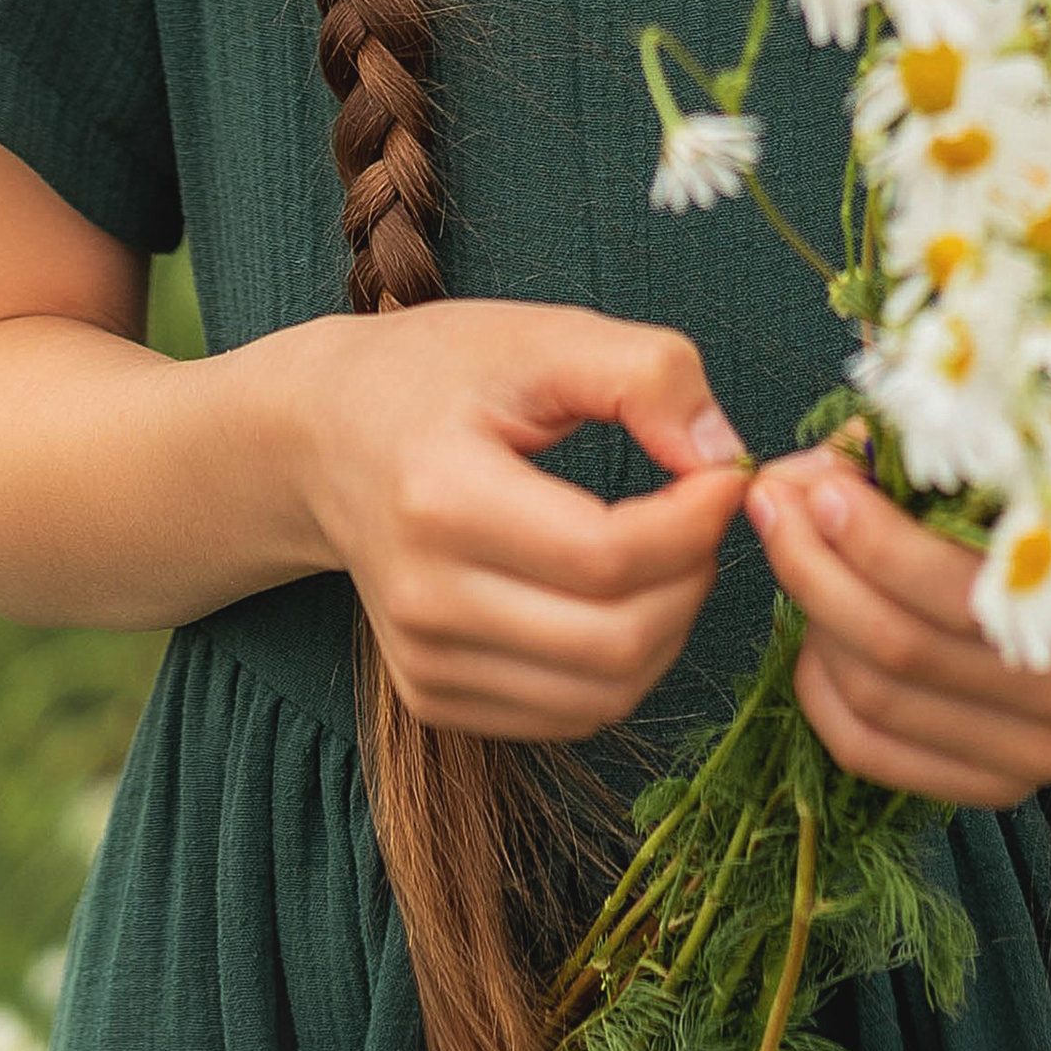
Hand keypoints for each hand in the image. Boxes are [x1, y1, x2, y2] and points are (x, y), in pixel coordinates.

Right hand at [289, 299, 752, 741]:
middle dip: (693, 578)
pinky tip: (623, 593)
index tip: (727, 475)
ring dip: (669, 627)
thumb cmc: (437, 374)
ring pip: (604, 695)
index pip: (606, 556)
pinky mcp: (433, 698)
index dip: (695, 523)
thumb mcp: (540, 335)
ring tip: (671, 550)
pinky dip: (623, 665)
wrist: (323, 437)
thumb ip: (647, 375)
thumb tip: (725, 459)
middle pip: (615, 642)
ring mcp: (423, 663)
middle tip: (705, 515)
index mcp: (442, 499)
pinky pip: (569, 714)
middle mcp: (423, 601)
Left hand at [745, 445, 1050, 806]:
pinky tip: (813, 638)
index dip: (876, 537)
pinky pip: (874, 752)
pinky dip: (820, 691)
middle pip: (906, 643)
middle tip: (774, 508)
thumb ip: (912, 466)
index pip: (966, 582)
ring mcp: (1047, 751)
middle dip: (817, 568)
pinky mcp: (1003, 789)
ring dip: (813, 619)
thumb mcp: (1009, 477)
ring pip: (882, 695)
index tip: (818, 486)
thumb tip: (797, 478)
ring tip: (793, 558)